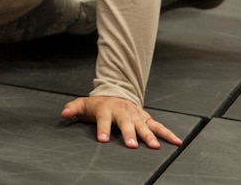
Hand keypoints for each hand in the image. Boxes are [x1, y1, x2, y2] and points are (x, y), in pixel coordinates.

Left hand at [61, 96, 181, 148]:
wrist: (116, 93)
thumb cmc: (98, 104)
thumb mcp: (83, 104)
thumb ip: (73, 108)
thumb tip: (63, 113)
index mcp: (106, 109)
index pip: (103, 119)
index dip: (103, 129)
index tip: (102, 139)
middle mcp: (122, 112)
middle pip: (126, 123)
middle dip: (130, 134)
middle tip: (132, 145)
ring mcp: (136, 115)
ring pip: (144, 125)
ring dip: (149, 135)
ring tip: (154, 146)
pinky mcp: (146, 118)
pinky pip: (158, 126)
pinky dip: (168, 134)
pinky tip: (177, 142)